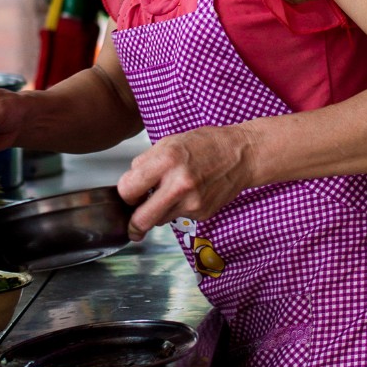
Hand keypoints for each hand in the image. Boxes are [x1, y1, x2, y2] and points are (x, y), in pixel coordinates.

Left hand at [118, 126, 255, 238]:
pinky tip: (189, 194)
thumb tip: (130, 185)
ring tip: (172, 193)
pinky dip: (178, 209)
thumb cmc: (206, 144)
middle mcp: (179, 184)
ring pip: (159, 220)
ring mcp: (192, 202)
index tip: (129, 193)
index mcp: (167, 160)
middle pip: (141, 219)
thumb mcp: (170, 141)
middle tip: (132, 223)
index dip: (125, 193)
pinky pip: (178, 217)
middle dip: (133, 224)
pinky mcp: (202, 213)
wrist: (241, 155)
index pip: (128, 189)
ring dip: (158, 212)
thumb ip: (145, 163)